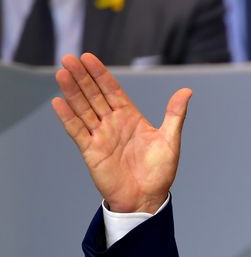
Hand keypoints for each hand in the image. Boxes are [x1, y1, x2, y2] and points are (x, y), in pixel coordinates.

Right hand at [51, 53, 191, 212]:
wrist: (147, 198)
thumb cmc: (160, 172)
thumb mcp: (170, 140)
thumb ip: (174, 114)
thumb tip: (187, 91)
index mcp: (130, 118)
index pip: (112, 91)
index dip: (100, 74)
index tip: (89, 57)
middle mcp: (113, 124)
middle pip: (94, 95)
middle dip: (82, 77)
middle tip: (69, 58)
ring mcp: (100, 136)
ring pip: (83, 109)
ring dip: (72, 92)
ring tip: (62, 73)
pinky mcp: (91, 151)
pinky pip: (77, 131)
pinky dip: (68, 117)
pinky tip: (58, 102)